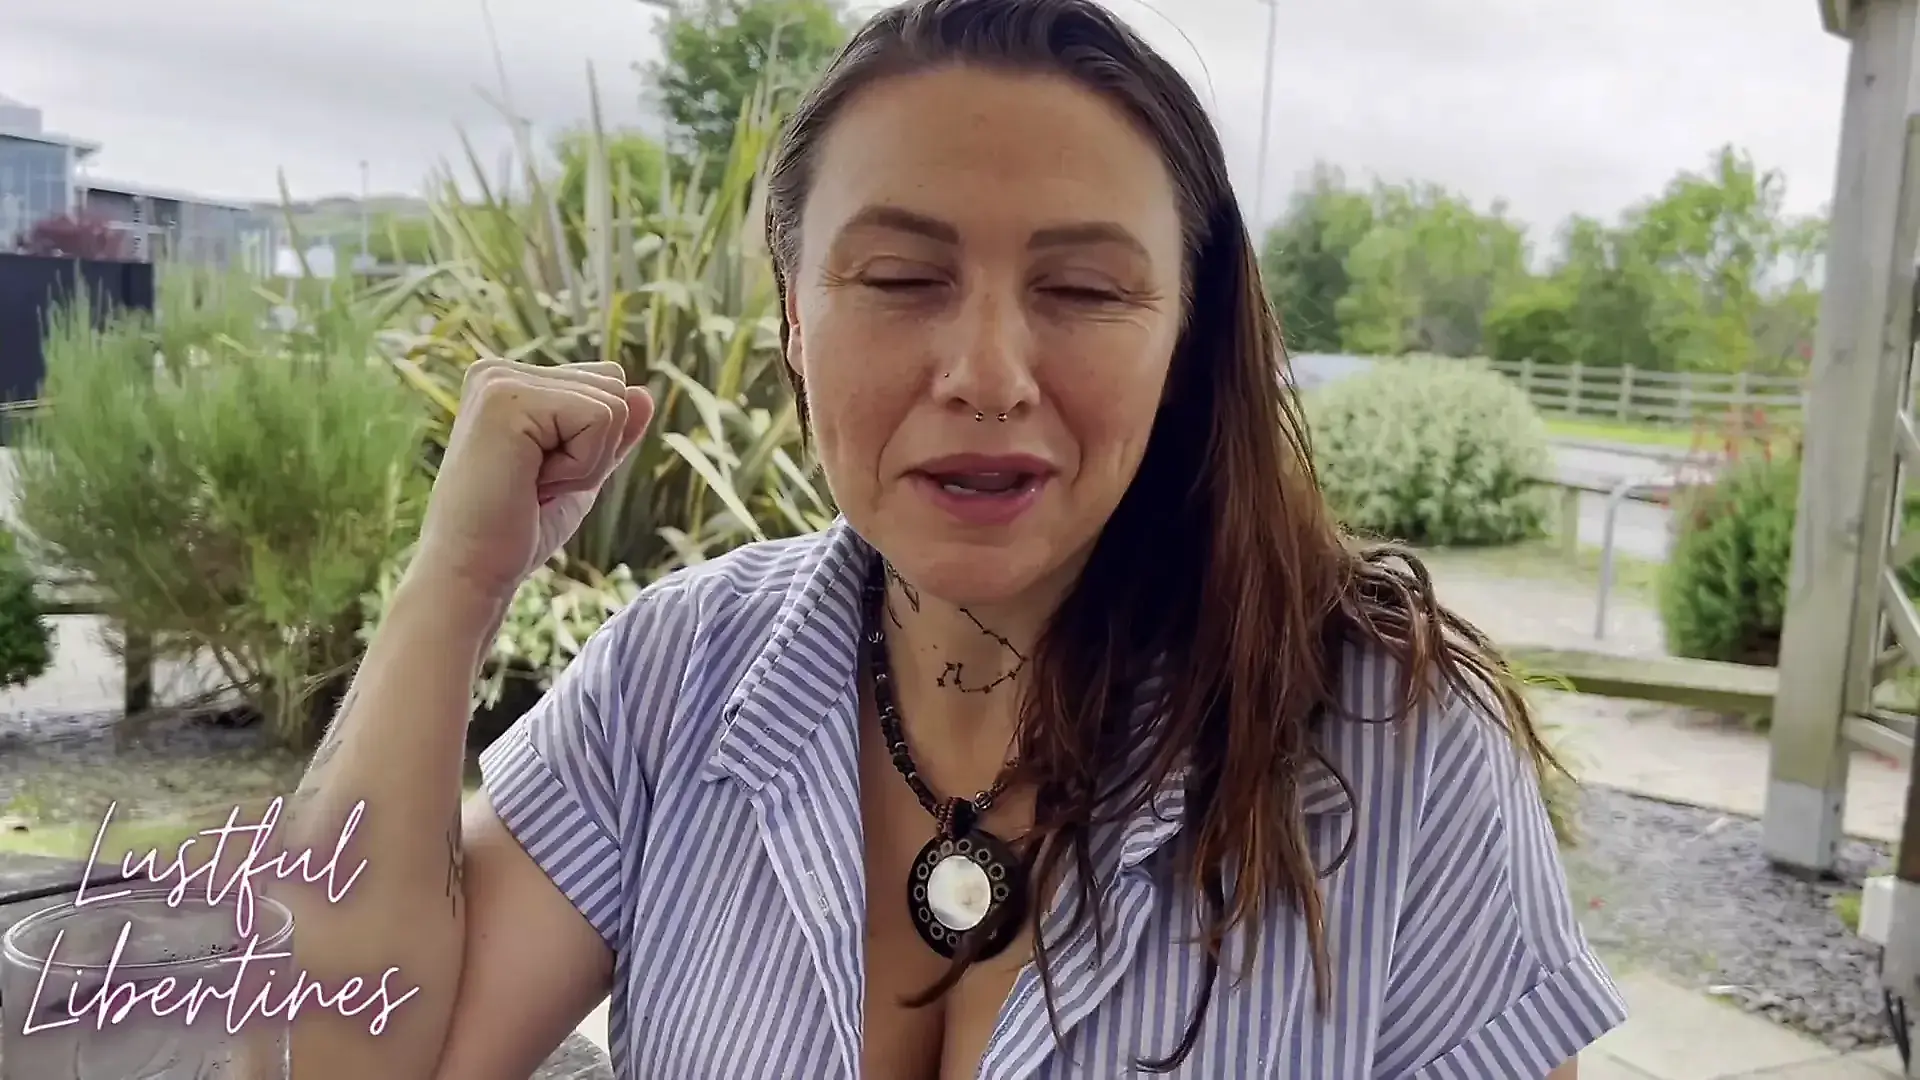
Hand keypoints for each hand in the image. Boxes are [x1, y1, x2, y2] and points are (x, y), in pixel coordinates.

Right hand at [416, 359, 653, 600]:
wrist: (472, 573)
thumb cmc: (519, 531)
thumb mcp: (582, 474)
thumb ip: (612, 432)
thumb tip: (645, 394)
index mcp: (512, 382)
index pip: (607, 384)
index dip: (596, 443)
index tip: (543, 476)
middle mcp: (500, 370)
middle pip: (615, 386)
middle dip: (595, 450)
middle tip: (536, 483)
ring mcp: (499, 379)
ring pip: (613, 403)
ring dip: (587, 462)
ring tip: (531, 483)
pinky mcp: (506, 398)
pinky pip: (601, 418)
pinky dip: (582, 466)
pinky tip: (531, 482)